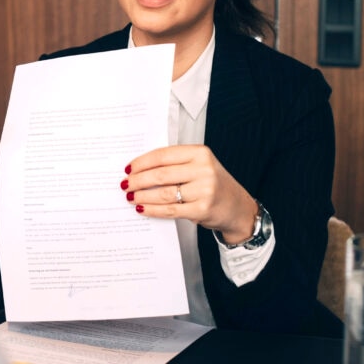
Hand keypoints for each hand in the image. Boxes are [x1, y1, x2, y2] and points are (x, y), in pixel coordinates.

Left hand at [122, 145, 257, 242]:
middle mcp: (204, 169)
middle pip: (160, 174)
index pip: (163, 155)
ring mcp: (204, 190)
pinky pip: (170, 210)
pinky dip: (153, 210)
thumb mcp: (199, 166)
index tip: (128, 169)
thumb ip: (175, 164)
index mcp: (200, 153)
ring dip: (143, 196)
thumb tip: (139, 169)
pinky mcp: (202, 209)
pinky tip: (142, 209)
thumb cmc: (212, 184)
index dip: (141, 163)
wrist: (237, 207)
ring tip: (131, 197)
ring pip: (163, 193)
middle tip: (125, 185)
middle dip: (138, 180)